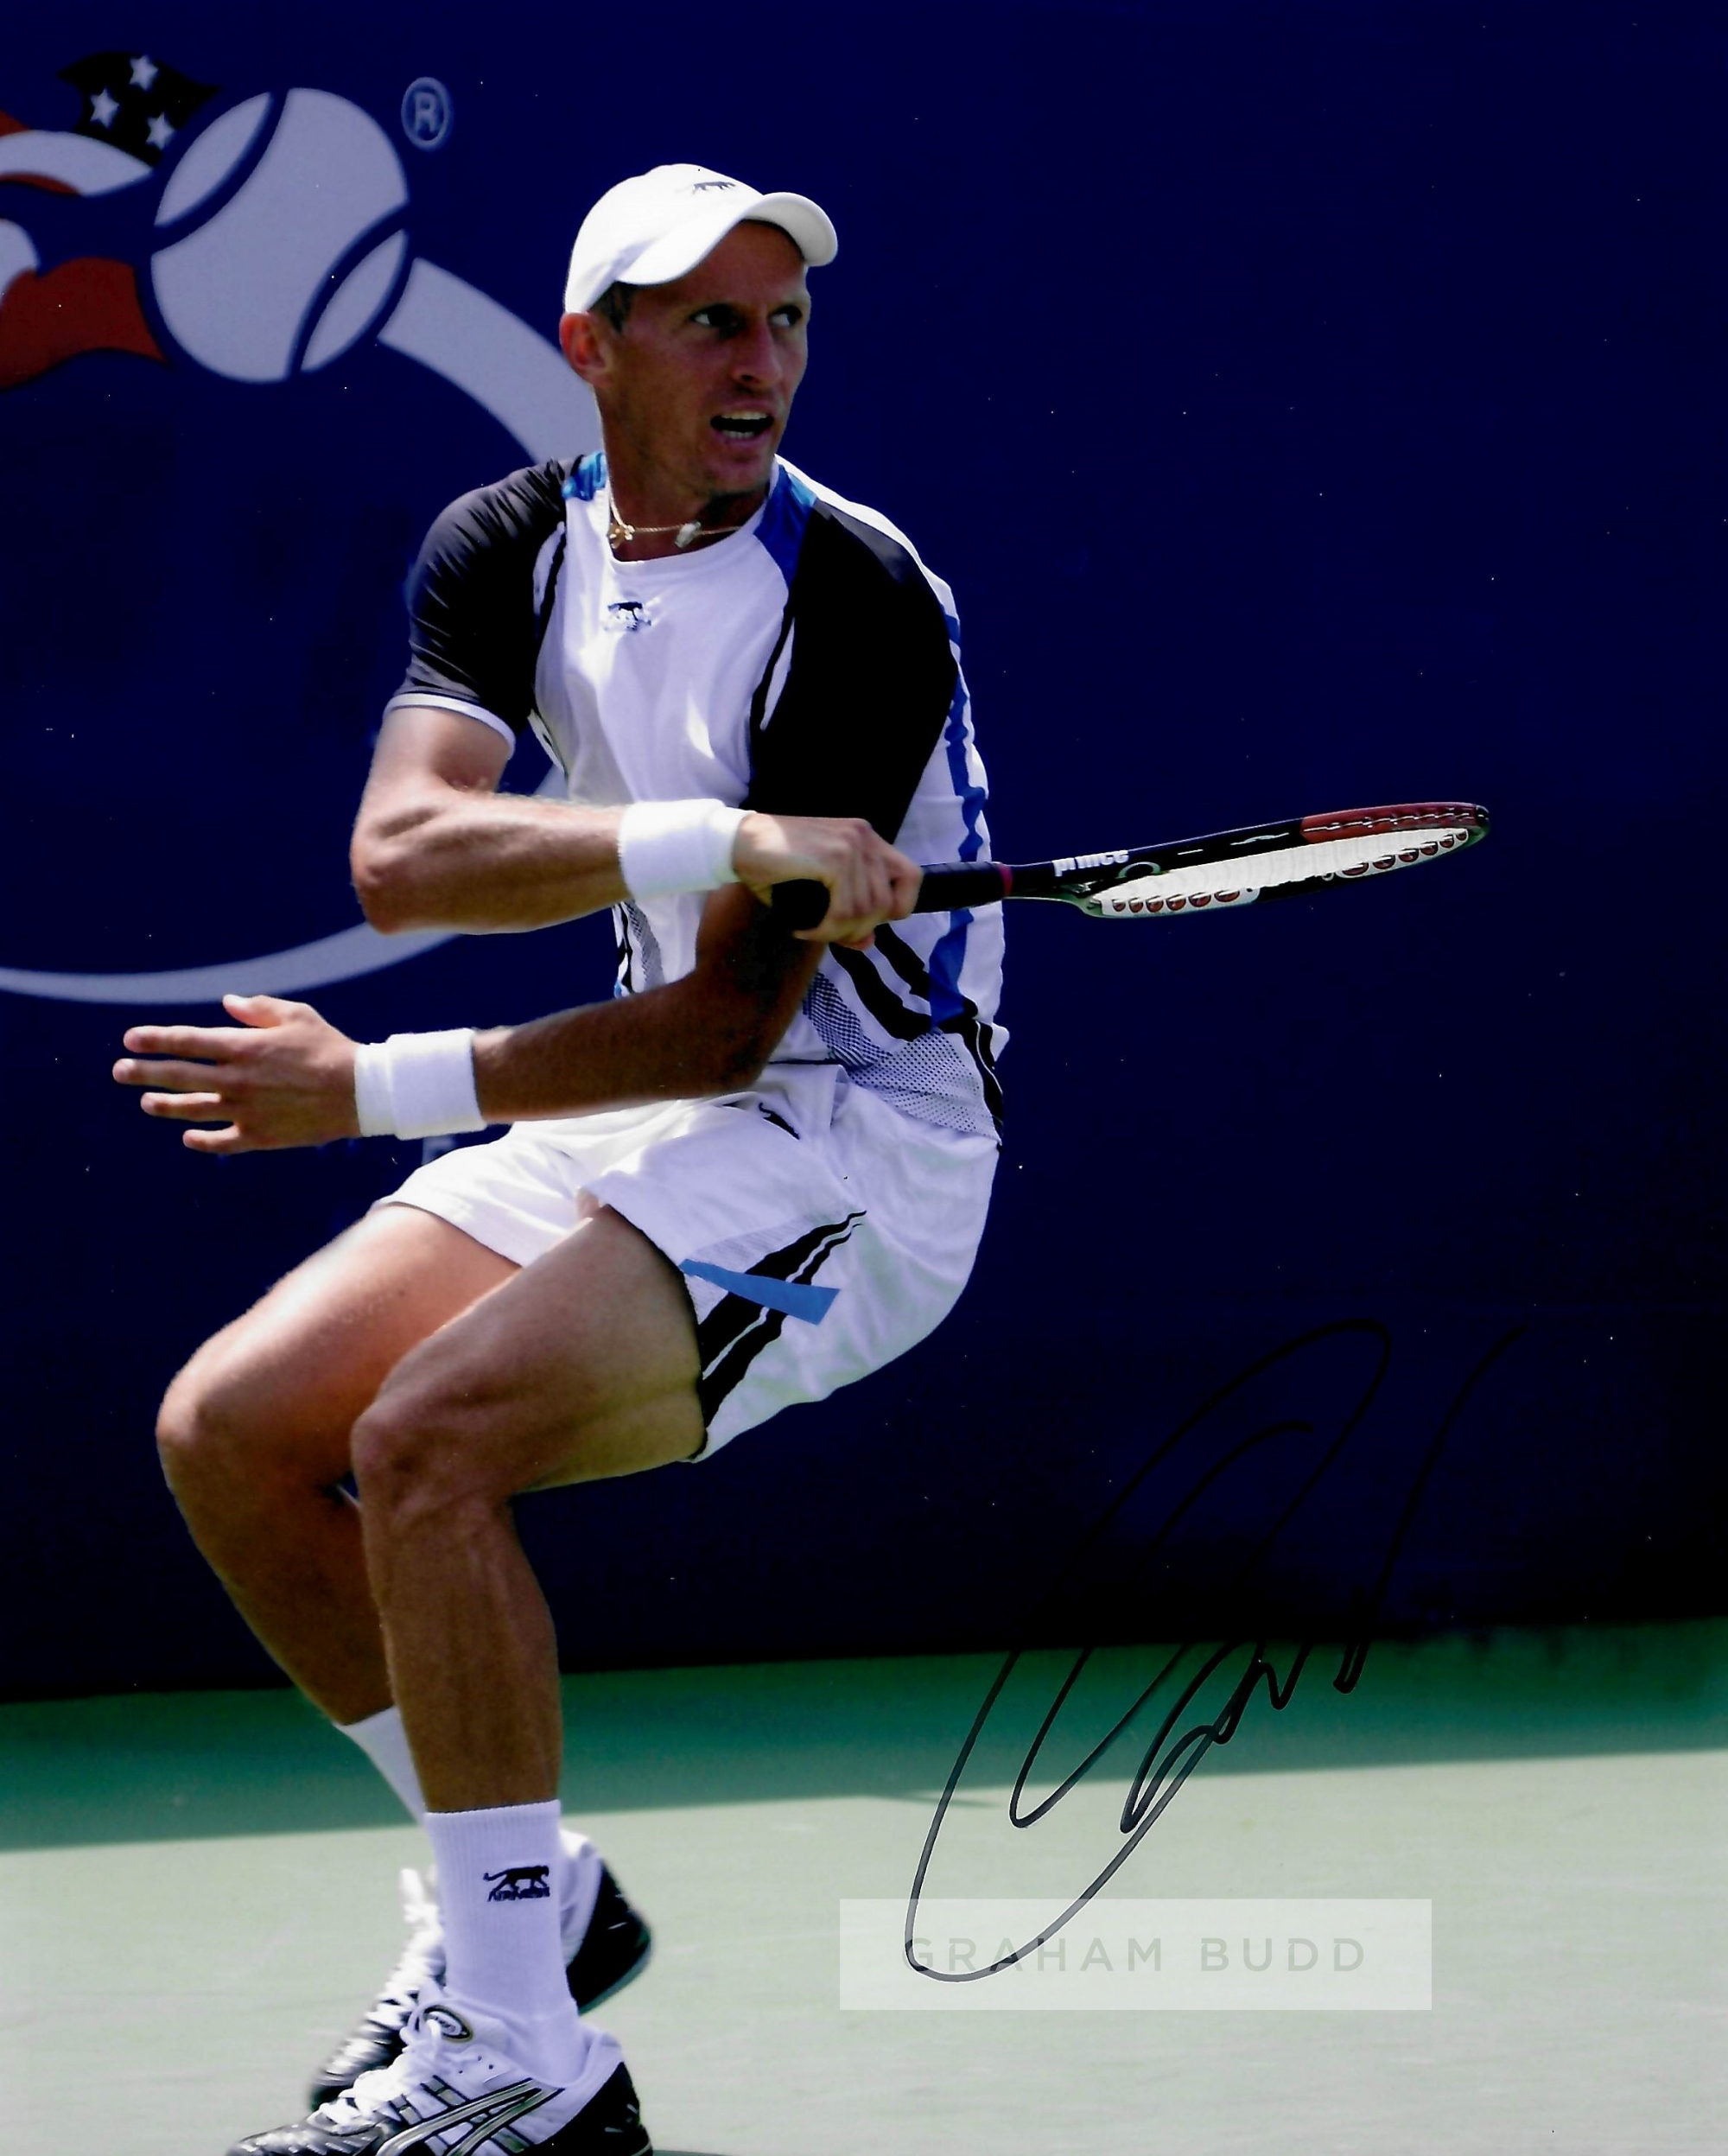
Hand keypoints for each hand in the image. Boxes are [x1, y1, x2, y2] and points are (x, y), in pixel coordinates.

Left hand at [113, 994, 359, 1153]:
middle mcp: (236, 1080)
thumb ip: (257, 1009)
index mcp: (242, 1047)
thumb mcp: (296, 1016)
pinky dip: (201, 1140)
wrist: (361, 1092)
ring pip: (192, 1109)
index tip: (131, 1039)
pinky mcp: (259, 1136)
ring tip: (146, 1103)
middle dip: (144, 1072)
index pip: (186, 1041)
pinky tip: (189, 1136)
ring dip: (164, 1105)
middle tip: (120, 1071)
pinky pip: (220, 1141)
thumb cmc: (329, 1048)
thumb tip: (226, 1003)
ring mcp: (244, 1110)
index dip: (155, 1039)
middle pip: (178, 1076)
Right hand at [733, 813, 920, 945]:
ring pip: (867, 911)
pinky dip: (826, 930)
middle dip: (862, 929)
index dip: (897, 908)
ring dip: (839, 933)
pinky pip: (845, 911)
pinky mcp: (834, 858)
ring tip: (814, 931)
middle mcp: (865, 837)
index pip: (912, 877)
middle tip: (832, 933)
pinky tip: (805, 929)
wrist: (739, 843)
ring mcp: (851, 845)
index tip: (866, 923)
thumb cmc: (775, 866)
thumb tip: (869, 944)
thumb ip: (849, 914)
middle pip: (889, 902)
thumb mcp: (819, 892)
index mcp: (866, 839)